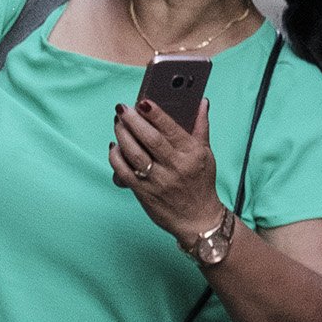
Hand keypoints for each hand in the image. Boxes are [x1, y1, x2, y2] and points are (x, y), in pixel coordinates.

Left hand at [111, 96, 221, 237]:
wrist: (198, 219)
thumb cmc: (201, 183)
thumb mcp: (206, 154)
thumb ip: (201, 127)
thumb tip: (201, 102)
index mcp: (192, 154)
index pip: (172, 129)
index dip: (156, 114)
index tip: (143, 101)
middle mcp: (175, 167)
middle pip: (150, 139)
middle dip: (133, 121)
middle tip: (122, 108)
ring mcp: (158, 181)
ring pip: (134, 154)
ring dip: (122, 135)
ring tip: (118, 123)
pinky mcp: (144, 193)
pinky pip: (124, 172)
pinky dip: (116, 157)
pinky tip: (114, 147)